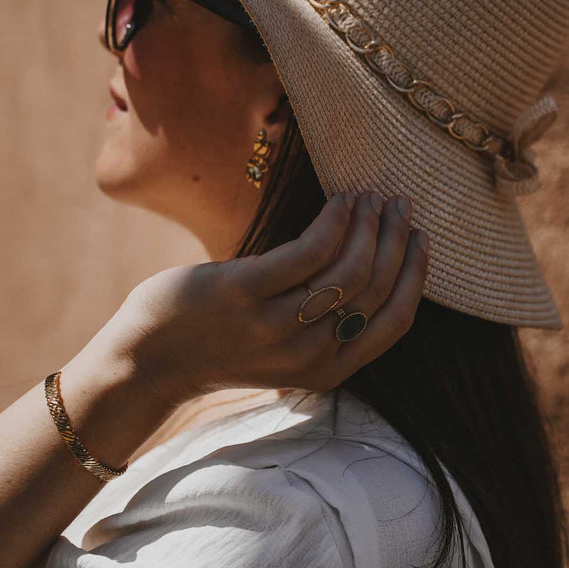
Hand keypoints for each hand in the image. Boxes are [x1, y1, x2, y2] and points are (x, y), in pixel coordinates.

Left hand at [112, 192, 429, 407]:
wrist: (150, 361)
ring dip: (368, 224)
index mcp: (327, 371)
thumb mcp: (285, 350)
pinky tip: (339, 202)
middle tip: (397, 203)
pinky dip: (334, 221)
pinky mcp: (245, 294)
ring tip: (367, 197)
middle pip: (376, 287)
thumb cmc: (220, 344)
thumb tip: (367, 265)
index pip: (394, 322)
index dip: (414, 275)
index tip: (418, 237)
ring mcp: (277, 326)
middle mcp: (309, 354)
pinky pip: (310, 251)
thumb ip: (325, 324)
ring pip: (350, 269)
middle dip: (395, 239)